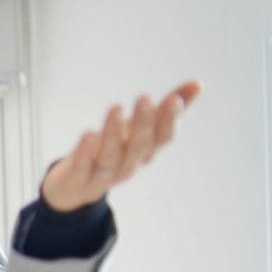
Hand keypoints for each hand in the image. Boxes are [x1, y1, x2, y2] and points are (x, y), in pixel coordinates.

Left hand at [41, 80, 201, 211]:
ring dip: (114, 133)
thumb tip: (198, 84)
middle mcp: (128, 164)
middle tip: (145, 97)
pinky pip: (83, 167)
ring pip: (112, 157)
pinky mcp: (78, 179)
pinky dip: (86, 152)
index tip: (174, 100)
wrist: (73, 188)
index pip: (163, 138)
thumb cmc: (113, 150)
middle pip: (140, 147)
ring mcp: (103, 175)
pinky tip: (88, 134)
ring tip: (116, 107)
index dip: (169, 121)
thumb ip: (164, 110)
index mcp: (144, 151)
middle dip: (144, 124)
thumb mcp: (137, 129)